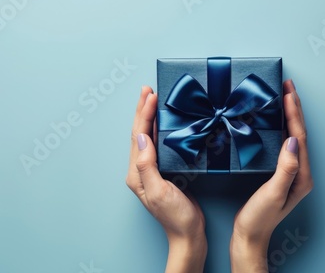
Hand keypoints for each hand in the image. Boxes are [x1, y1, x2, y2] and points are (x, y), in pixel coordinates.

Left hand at [126, 86, 206, 272]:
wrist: (188, 233)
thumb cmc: (175, 217)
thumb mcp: (159, 191)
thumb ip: (147, 165)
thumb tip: (141, 138)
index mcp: (136, 172)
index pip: (138, 136)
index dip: (143, 114)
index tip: (150, 95)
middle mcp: (140, 169)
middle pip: (140, 133)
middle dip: (143, 109)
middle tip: (148, 89)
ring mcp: (152, 170)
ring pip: (148, 137)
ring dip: (150, 117)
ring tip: (154, 99)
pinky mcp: (164, 171)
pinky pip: (159, 145)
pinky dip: (159, 129)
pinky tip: (164, 122)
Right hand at [230, 79, 313, 272]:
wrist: (249, 237)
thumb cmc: (259, 219)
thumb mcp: (272, 194)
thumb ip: (285, 168)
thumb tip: (293, 141)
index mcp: (301, 175)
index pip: (300, 137)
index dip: (294, 113)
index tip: (288, 93)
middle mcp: (299, 172)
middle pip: (299, 133)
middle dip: (295, 108)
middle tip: (288, 85)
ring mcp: (289, 172)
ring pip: (291, 136)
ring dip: (288, 115)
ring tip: (283, 95)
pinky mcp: (277, 173)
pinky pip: (281, 144)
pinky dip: (279, 127)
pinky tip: (273, 120)